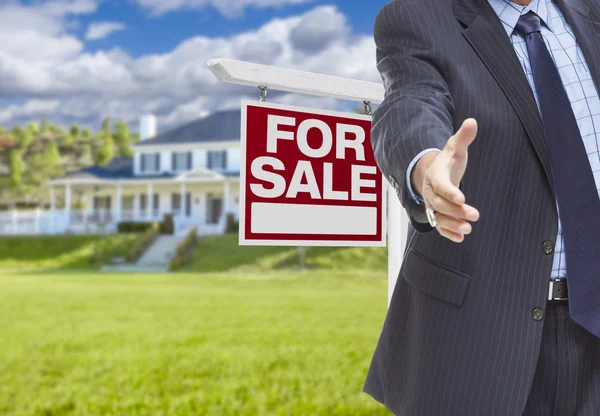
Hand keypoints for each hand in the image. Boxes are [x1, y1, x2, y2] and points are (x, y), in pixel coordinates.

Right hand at [412, 118, 479, 241]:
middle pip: (438, 204)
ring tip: (468, 229)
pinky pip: (439, 226)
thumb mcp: (455, 148)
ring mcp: (432, 205)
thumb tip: (472, 121)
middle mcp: (430, 192)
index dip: (449, 192)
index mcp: (435, 174)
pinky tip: (461, 238)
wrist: (432, 174)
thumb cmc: (447, 161)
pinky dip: (448, 233)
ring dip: (452, 224)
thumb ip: (463, 137)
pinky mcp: (436, 215)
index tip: (462, 198)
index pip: (439, 184)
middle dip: (455, 210)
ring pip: (438, 217)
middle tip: (474, 215)